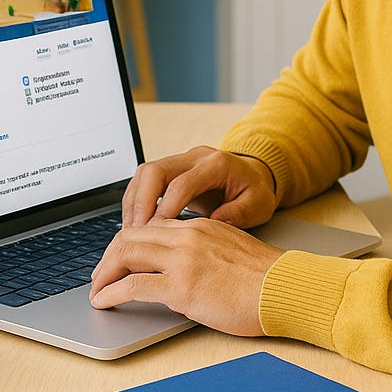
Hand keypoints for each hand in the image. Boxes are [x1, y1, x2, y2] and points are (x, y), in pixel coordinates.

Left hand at [89, 216, 282, 335]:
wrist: (284, 289)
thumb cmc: (264, 278)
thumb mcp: (229, 250)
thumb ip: (202, 249)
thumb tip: (181, 266)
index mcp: (199, 226)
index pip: (149, 225)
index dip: (127, 243)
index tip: (118, 260)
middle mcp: (187, 236)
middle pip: (130, 235)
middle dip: (108, 257)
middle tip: (99, 276)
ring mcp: (183, 260)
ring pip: (125, 254)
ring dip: (104, 273)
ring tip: (97, 290)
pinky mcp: (182, 287)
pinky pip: (133, 286)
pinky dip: (111, 293)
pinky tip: (105, 302)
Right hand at [121, 145, 276, 228]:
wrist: (254, 174)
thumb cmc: (255, 190)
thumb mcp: (258, 204)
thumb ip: (239, 213)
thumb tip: (214, 224)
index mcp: (216, 164)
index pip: (181, 183)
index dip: (165, 208)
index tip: (156, 232)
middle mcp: (194, 157)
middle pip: (154, 171)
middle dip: (141, 203)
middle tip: (136, 233)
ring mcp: (180, 161)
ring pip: (144, 174)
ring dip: (134, 203)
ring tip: (132, 232)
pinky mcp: (171, 170)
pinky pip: (144, 181)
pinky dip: (136, 202)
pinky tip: (136, 224)